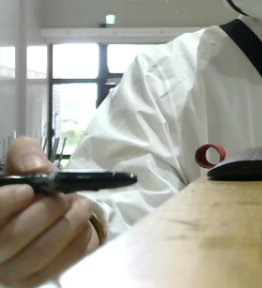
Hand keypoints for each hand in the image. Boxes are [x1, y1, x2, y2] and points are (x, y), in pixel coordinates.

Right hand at [0, 137, 99, 287]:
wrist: (54, 212)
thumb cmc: (33, 187)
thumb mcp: (25, 162)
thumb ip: (25, 155)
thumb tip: (38, 168)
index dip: (3, 203)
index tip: (27, 190)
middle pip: (11, 238)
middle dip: (46, 212)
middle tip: (66, 197)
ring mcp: (12, 271)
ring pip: (39, 254)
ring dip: (68, 226)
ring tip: (83, 206)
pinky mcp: (37, 280)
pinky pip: (60, 266)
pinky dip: (78, 242)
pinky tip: (83, 225)